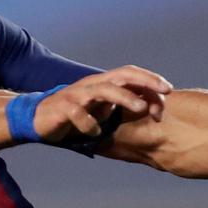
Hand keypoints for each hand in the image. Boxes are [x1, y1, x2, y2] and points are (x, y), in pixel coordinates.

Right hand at [34, 66, 172, 143]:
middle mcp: (92, 85)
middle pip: (121, 75)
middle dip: (145, 81)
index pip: (130, 74)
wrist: (39, 118)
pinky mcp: (62, 108)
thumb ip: (122, 106)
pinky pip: (78, 114)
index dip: (150, 78)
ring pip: (103, 90)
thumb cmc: (76, 114)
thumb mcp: (103, 110)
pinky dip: (89, 124)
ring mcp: (77, 95)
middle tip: (165, 91)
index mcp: (103, 83)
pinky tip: (96, 133)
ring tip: (140, 108)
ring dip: (124, 97)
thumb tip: (151, 108)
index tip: (168, 90)